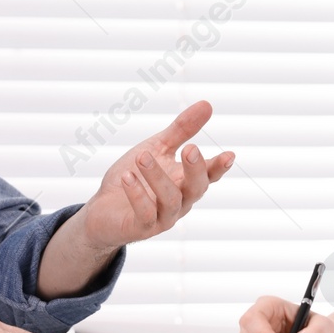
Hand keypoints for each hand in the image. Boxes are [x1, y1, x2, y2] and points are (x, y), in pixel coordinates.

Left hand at [76, 101, 234, 252]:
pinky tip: (128, 177)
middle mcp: (180, 201)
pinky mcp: (141, 228)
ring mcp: (163, 217)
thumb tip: (207, 104)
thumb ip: (182, 130)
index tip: (230, 155)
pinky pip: (145, 213)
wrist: (103, 209)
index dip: (219, 166)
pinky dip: (137, 195)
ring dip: (157, 177)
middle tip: (190, 149)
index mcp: (186, 181)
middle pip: (196, 188)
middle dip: (195, 170)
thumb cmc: (136, 178)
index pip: (208, 174)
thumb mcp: (158, 148)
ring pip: (170, 199)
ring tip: (142, 156)